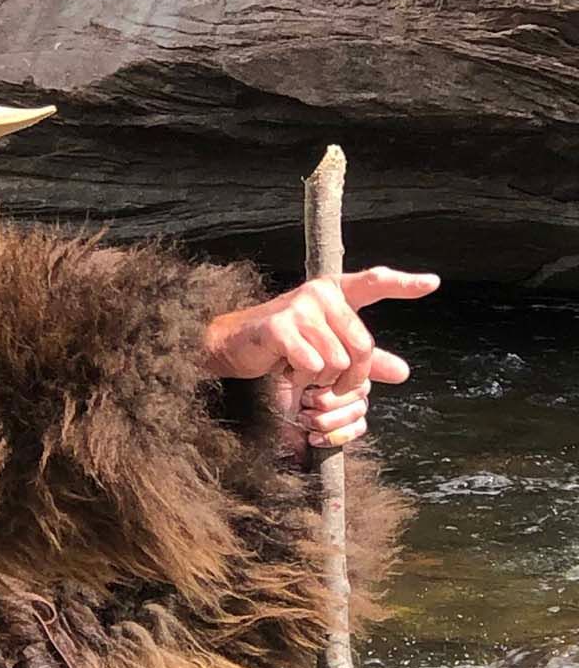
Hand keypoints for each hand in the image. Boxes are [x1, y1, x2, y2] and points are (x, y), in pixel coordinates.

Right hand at [204, 267, 439, 448]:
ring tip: (301, 372)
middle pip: (362, 345)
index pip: (375, 282)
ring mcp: (300, 306)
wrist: (235, 347)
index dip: (404, 284)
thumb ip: (367, 362)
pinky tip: (287, 370)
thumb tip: (403, 373)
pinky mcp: (280, 325)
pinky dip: (303, 377)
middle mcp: (321, 293)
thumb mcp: (330, 352)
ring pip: (337, 360)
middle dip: (350, 376)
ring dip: (320, 379)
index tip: (432, 284)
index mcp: (337, 293)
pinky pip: (313, 363)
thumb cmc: (284, 348)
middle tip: (330, 385)